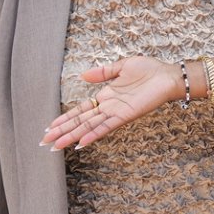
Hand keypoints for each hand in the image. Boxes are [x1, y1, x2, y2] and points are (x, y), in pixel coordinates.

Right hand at [40, 56, 180, 149]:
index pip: (81, 110)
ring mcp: (116, 113)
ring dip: (72, 136)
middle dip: (62, 131)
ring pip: (89, 127)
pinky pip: (106, 127)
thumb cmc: (149, 70)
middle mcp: (108, 107)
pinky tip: (81, 143)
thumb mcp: (122, 66)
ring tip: (56, 146)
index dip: (65, 118)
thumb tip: (82, 75)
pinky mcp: (126, 115)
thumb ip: (103, 72)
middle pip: (81, 121)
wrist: (168, 76)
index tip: (49, 126)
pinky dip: (93, 135)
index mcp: (106, 96)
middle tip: (44, 143)